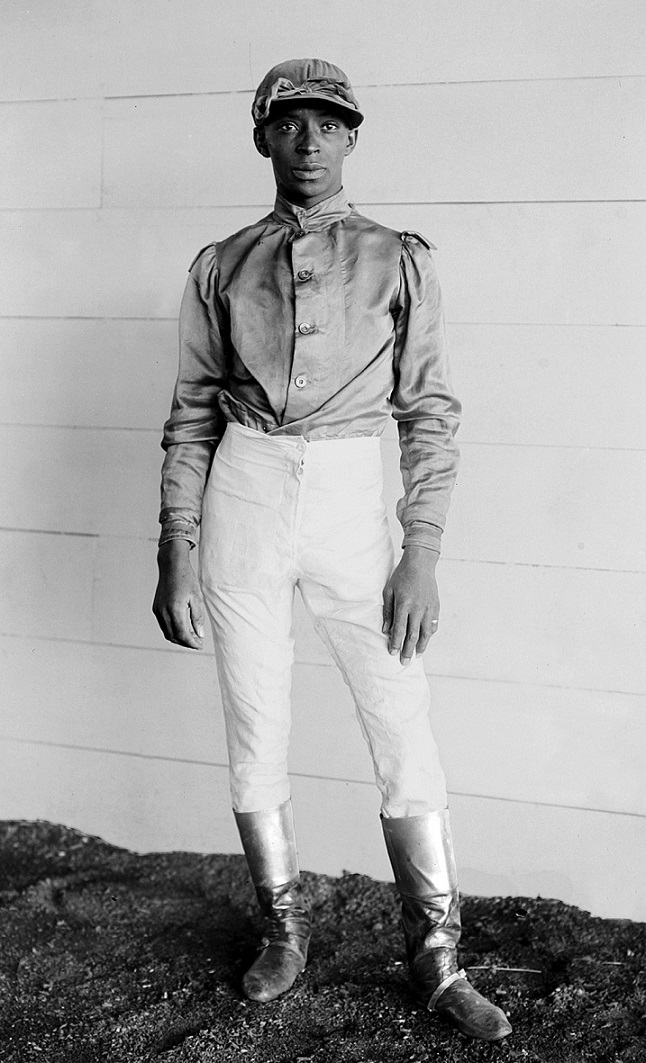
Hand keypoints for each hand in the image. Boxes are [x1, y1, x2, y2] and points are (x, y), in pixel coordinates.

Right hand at [152, 540, 204, 649]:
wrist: (171, 565)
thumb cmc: (186, 579)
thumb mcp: (197, 597)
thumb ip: (198, 617)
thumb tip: (200, 635)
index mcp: (175, 609)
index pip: (182, 634)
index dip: (192, 643)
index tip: (200, 645)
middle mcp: (163, 611)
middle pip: (174, 636)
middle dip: (186, 642)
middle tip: (198, 643)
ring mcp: (158, 610)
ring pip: (167, 633)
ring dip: (179, 638)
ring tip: (192, 636)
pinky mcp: (156, 608)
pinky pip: (164, 625)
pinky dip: (173, 630)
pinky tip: (183, 627)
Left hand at [382, 546, 439, 664]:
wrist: (420, 564)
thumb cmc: (401, 576)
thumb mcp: (389, 591)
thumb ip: (388, 611)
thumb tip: (385, 630)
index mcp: (404, 604)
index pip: (399, 629)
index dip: (395, 643)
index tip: (392, 653)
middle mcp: (417, 608)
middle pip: (413, 635)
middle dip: (407, 650)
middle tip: (404, 662)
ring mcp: (428, 608)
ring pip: (425, 633)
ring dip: (421, 647)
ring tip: (416, 656)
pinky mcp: (436, 607)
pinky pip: (433, 625)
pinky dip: (429, 635)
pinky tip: (425, 641)